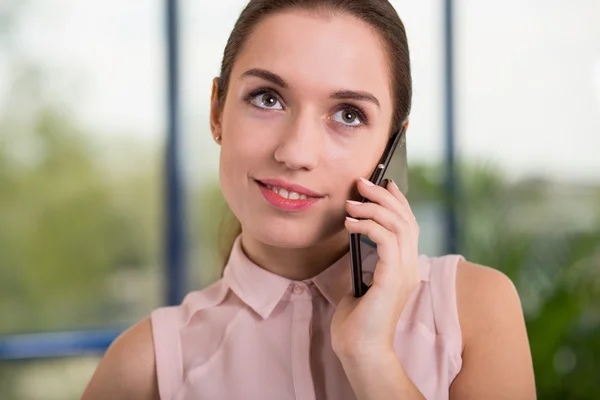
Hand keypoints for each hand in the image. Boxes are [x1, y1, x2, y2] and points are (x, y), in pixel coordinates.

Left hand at [331, 177, 421, 359]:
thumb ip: (366, 257)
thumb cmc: (356, 319)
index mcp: (405, 266)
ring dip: (374, 207)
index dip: (398, 200)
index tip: (383, 181)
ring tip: (351, 202)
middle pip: (406, 219)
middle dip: (384, 195)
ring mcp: (405, 273)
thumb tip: (356, 229)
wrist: (359, 348)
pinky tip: (350, 223)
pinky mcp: (393, 279)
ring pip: (399, 225)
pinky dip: (368, 225)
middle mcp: (410, 267)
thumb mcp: (361, 278)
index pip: (408, 224)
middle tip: (362, 182)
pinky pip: (386, 240)